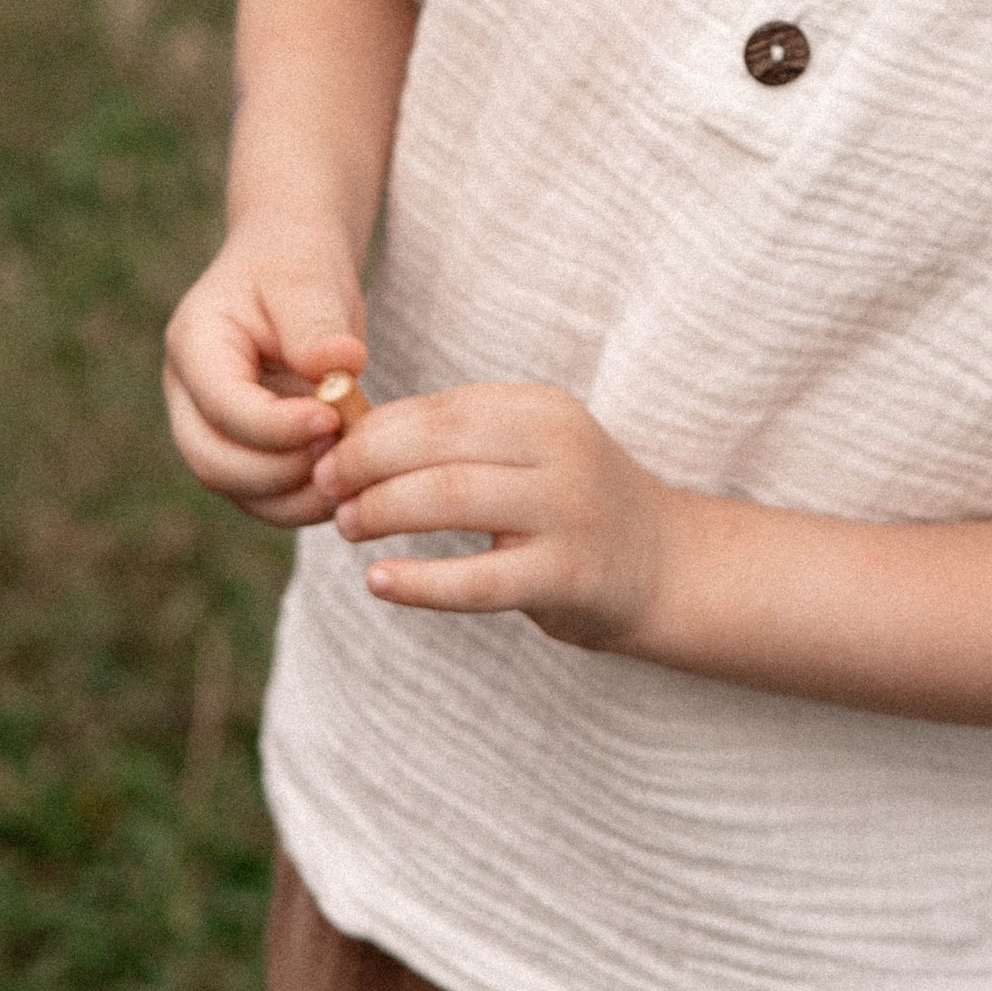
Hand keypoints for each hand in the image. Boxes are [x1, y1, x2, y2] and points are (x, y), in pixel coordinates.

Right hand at [163, 222, 366, 530]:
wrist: (290, 265)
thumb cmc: (296, 264)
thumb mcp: (307, 278)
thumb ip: (317, 324)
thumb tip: (339, 366)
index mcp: (194, 344)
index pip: (222, 405)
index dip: (275, 426)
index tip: (331, 418)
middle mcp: (189, 396)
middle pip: (215, 462)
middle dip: (281, 471)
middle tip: (343, 452)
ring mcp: (211, 428)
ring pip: (237, 490)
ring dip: (295, 496)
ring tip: (350, 472)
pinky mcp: (243, 450)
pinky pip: (264, 496)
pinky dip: (303, 500)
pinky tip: (346, 481)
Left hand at [314, 383, 675, 649]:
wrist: (663, 564)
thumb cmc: (568, 504)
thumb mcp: (527, 453)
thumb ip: (456, 443)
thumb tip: (350, 439)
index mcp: (541, 411)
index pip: (439, 408)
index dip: (372, 430)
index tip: (329, 451)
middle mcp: (559, 450)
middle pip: (438, 445)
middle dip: (367, 464)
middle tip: (328, 487)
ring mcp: (567, 511)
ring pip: (451, 499)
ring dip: (384, 511)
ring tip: (349, 526)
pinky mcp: (568, 575)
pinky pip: (477, 580)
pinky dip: (419, 581)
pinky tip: (380, 582)